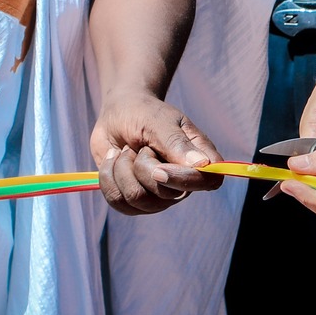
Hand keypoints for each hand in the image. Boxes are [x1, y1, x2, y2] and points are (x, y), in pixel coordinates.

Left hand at [92, 89, 222, 215]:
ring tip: (126, 151)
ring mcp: (158, 196)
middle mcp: (181, 182)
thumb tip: (203, 164)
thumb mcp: (158, 122)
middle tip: (140, 146)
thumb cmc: (144, 112)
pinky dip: (107, 176)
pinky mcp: (134, 202)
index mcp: (198, 158)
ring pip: (137, 199)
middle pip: (165, 194)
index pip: (208, 181)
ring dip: (122, 169)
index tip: (159, 168)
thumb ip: (177, 143)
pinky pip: (117, 202)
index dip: (184, 180)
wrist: (117, 115)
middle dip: (142, 166)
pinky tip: (113, 160)